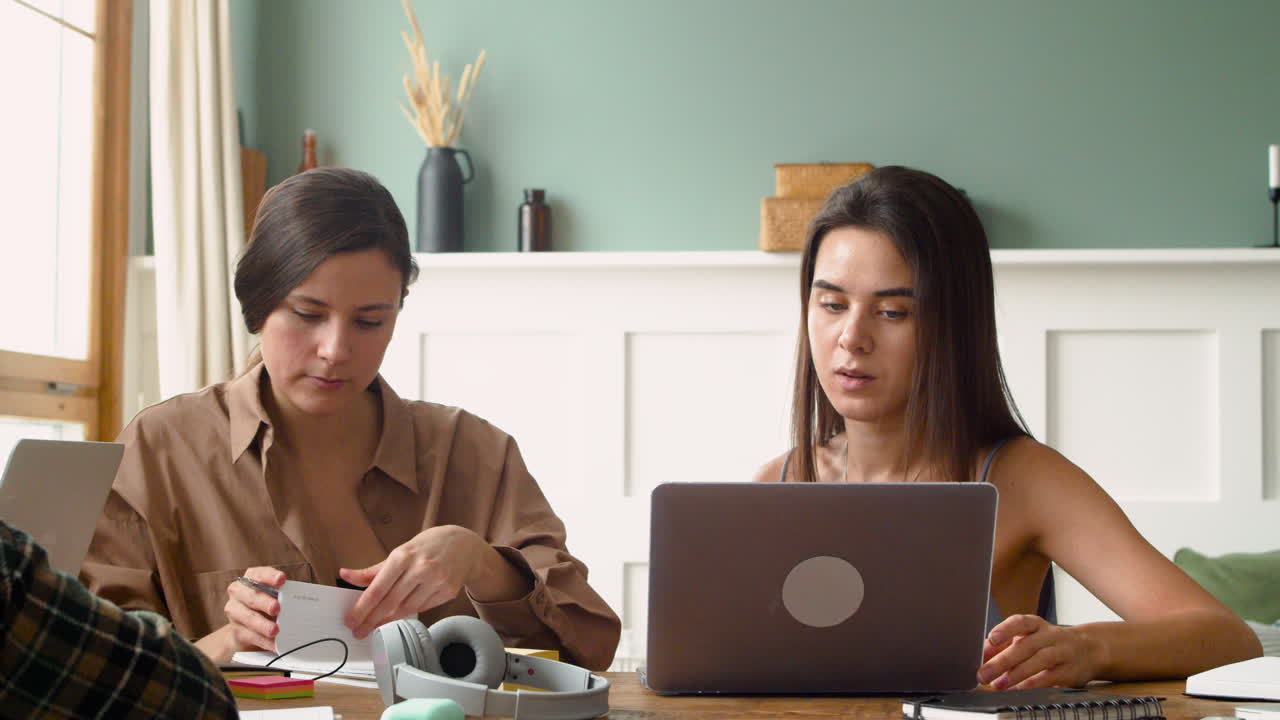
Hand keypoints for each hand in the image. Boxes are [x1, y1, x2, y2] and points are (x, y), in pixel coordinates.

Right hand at [223, 566, 285, 653]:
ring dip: (263, 625)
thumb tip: (301, 599)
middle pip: (252, 597)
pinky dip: (264, 641)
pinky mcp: (236, 631)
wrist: (248, 627)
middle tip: (277, 608)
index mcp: (250, 578)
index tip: (282, 579)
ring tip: (275, 630)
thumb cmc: (266, 605)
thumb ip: (283, 594)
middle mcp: (239, 592)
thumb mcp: (274, 595)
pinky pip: (250, 636)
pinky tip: (274, 644)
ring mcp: (235, 612)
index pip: (259, 574)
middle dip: (265, 603)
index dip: (270, 576)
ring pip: (248, 618)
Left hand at [340, 525, 483, 638]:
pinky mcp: (448, 592)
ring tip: (373, 626)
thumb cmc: (429, 546)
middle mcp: (421, 568)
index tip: (351, 619)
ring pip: (406, 609)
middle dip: (371, 620)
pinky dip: (406, 614)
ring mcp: (436, 581)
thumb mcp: (401, 551)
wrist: (465, 545)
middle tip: (358, 630)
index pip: (378, 589)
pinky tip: (395, 617)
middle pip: (390, 602)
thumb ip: (373, 570)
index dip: (362, 607)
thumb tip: (346, 576)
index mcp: (404, 556)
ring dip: (387, 620)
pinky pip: (422, 609)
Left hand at [978, 615, 1100, 688]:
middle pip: (1025, 645)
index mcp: (1035, 625)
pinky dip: (1033, 684)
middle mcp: (1049, 636)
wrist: (1089, 649)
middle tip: (983, 673)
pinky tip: (1018, 689)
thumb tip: (981, 655)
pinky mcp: (1069, 671)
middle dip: (1002, 660)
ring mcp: (1062, 652)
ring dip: (1016, 674)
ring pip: (1039, 660)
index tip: (992, 639)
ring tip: (998, 684)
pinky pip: (1050, 677)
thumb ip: (1005, 644)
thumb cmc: (1050, 643)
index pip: (1020, 622)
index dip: (1006, 629)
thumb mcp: (1029, 637)